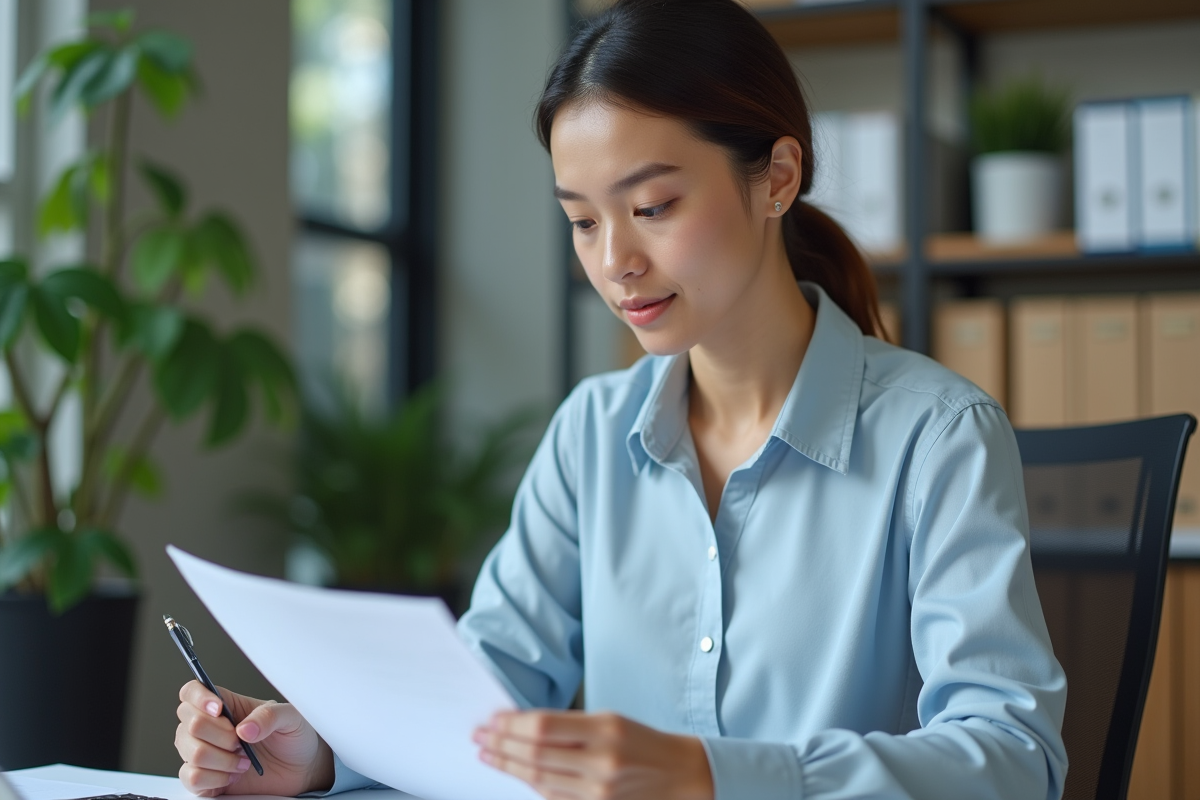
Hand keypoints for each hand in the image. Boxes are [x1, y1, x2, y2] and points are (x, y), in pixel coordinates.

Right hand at [175, 681, 333, 796]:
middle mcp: (209, 728)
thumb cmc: (293, 738)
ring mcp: (203, 754)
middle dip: (221, 736)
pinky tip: (232, 776)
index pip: (192, 692)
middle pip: (189, 723)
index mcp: (226, 705)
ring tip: (243, 761)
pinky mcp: (204, 779)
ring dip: (222, 760)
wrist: (300, 770)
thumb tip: (244, 729)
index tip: (219, 710)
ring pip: (190, 752)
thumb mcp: (291, 718)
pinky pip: (192, 778)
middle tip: (243, 743)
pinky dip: (215, 778)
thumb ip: (270, 716)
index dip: (199, 698)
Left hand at [472, 710, 713, 799]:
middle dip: (501, 745)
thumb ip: (569, 725)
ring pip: (538, 780)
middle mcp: (601, 762)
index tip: (491, 720)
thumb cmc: (642, 743)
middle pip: (535, 755)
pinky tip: (515, 774)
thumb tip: (522, 725)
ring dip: (508, 766)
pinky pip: (553, 798)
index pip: (544, 726)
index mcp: (606, 729)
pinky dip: (530, 785)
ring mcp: (598, 791)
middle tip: (479, 736)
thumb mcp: (611, 721)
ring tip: (487, 754)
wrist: (682, 777)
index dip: (512, 725)